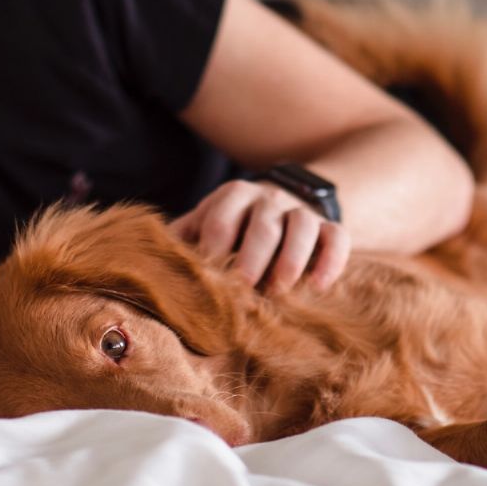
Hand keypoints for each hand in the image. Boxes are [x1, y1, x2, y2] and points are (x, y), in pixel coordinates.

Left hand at [169, 179, 349, 292]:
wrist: (284, 205)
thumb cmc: (233, 227)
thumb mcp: (205, 224)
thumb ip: (182, 240)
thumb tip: (149, 267)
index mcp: (233, 196)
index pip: (221, 218)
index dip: (214, 247)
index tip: (208, 276)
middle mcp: (269, 199)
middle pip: (264, 224)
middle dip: (253, 256)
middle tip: (243, 286)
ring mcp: (302, 211)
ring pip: (303, 226)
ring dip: (291, 259)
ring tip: (280, 290)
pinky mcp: (330, 227)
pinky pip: (337, 238)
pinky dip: (330, 261)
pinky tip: (317, 287)